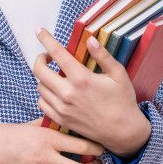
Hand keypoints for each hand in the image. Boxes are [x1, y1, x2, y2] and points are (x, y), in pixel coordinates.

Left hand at [32, 28, 151, 156]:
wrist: (123, 132)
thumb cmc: (122, 101)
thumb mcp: (118, 74)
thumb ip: (102, 55)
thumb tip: (90, 39)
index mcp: (82, 79)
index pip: (57, 53)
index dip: (46, 39)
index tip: (39, 31)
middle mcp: (68, 93)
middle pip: (39, 70)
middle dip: (41, 58)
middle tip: (48, 57)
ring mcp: (62, 108)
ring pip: (39, 87)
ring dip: (43, 77)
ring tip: (54, 74)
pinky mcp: (61, 120)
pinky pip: (42, 103)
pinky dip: (44, 94)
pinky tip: (54, 91)